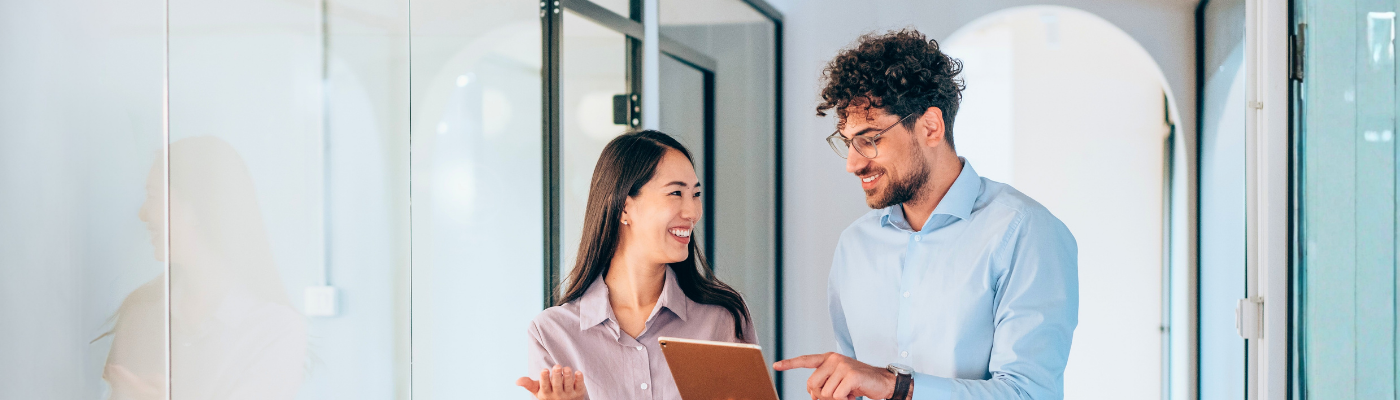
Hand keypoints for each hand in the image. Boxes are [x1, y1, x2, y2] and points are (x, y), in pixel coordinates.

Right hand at [516, 365, 586, 399]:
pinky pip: (580, 386)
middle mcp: (558, 395)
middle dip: (557, 376)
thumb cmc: (549, 394)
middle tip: (557, 366)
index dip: (544, 378)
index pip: (545, 386)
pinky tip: (578, 372)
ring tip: (566, 368)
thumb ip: (529, 384)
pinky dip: (580, 380)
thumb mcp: (538, 391)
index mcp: (546, 394)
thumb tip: (517, 381)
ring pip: (568, 385)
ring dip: (568, 376)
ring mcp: (569, 394)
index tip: (544, 370)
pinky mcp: (579, 392)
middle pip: (557, 385)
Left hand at [774, 352, 895, 399]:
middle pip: (812, 385)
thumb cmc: (858, 383)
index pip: (805, 360)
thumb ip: (823, 383)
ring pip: (825, 393)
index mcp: (828, 359)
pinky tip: (853, 394)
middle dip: (822, 396)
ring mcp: (843, 365)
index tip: (776, 366)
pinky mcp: (851, 374)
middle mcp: (834, 359)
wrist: (882, 382)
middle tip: (837, 395)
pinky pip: (837, 396)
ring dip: (836, 399)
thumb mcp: (838, 381)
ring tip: (848, 392)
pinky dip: (845, 399)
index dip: (790, 364)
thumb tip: (812, 395)